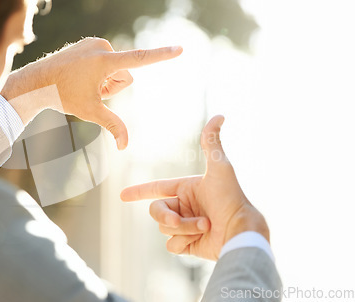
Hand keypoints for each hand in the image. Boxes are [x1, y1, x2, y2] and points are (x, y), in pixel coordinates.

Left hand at [2, 37, 181, 149]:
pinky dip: (98, 71)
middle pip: (125, 75)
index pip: (140, 59)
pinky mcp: (89, 42)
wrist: (37, 81)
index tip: (180, 48)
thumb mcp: (90, 112)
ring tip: (84, 83)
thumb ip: (113, 125)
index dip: (162, 55)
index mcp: (105, 61)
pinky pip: (105, 60)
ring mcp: (94, 43)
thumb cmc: (63, 96)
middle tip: (91, 90)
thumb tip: (125, 146)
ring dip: (105, 80)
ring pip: (115, 69)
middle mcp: (102, 47)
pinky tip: (80, 76)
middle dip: (113, 87)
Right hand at [120, 115, 268, 259]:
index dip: (138, 191)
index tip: (122, 196)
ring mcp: (186, 227)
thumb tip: (219, 115)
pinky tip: (200, 239)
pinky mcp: (188, 245)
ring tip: (205, 225)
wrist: (240, 231)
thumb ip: (211, 143)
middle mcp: (184, 208)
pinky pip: (171, 245)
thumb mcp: (220, 167)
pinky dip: (182, 242)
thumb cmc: (231, 198)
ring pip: (164, 228)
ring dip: (184, 228)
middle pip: (156, 211)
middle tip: (177, 220)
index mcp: (186, 190)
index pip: (156, 189)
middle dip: (166, 216)